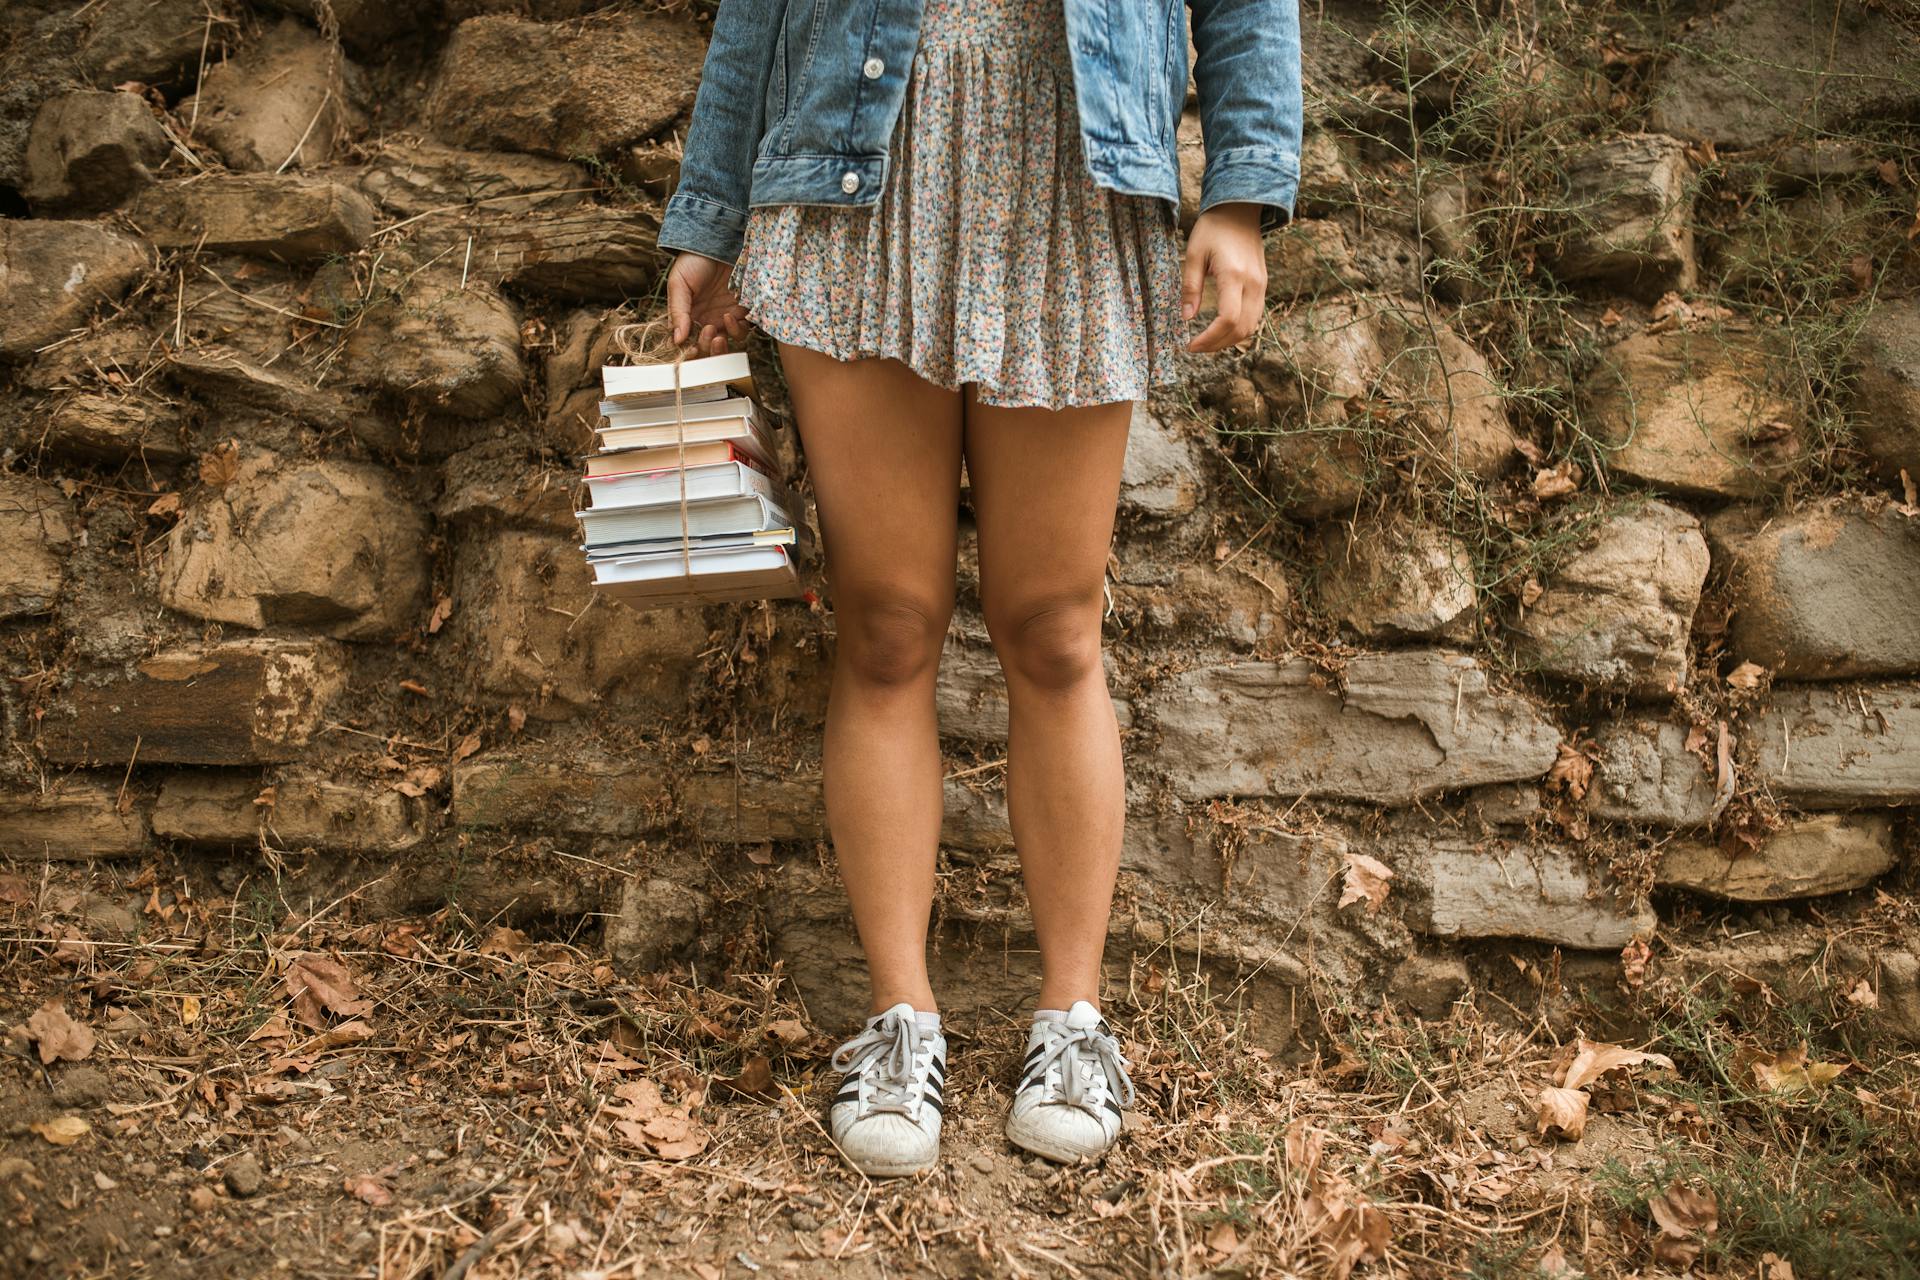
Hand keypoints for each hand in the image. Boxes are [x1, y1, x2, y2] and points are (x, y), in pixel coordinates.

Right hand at [666, 252, 749, 354]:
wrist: (717, 242)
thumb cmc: (693, 261)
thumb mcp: (679, 284)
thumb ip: (677, 311)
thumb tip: (677, 340)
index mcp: (688, 318)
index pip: (688, 345)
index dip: (690, 352)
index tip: (691, 349)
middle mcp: (706, 322)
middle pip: (708, 349)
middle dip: (707, 349)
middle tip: (706, 333)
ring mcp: (725, 319)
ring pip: (727, 345)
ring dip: (722, 344)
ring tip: (716, 329)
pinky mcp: (743, 312)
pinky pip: (743, 331)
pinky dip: (737, 329)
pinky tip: (730, 316)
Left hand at [1182, 203, 1267, 352]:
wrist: (1240, 210)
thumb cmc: (1213, 229)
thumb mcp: (1194, 253)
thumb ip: (1191, 286)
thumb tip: (1186, 318)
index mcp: (1234, 275)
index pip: (1228, 319)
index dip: (1209, 338)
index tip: (1190, 344)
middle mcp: (1253, 283)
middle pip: (1241, 329)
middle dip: (1217, 345)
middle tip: (1195, 347)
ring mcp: (1261, 285)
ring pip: (1250, 326)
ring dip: (1229, 340)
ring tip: (1207, 342)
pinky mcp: (1263, 286)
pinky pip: (1255, 317)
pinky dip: (1238, 330)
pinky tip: (1221, 330)